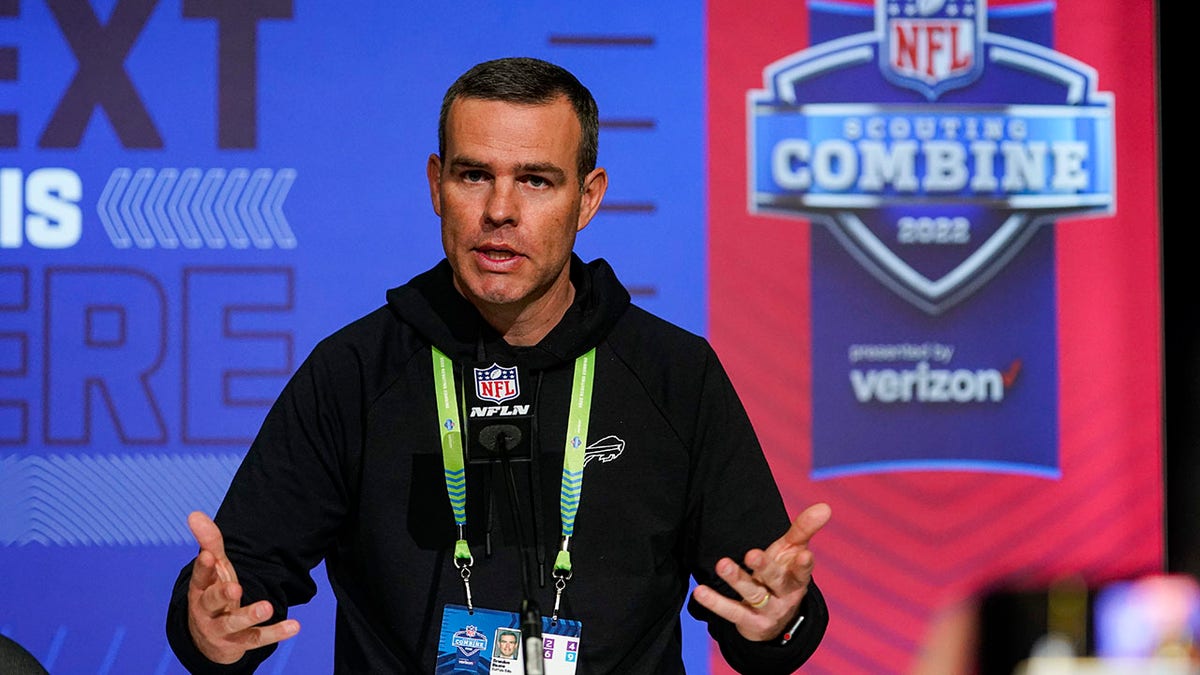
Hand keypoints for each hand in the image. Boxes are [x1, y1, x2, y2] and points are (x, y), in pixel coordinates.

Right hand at [185, 511, 299, 662]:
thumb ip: (209, 542)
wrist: (209, 639)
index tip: (208, 556)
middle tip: (235, 588)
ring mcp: (223, 629)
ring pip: (234, 624)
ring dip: (250, 615)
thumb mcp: (214, 569)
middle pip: (212, 602)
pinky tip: (295, 626)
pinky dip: (276, 633)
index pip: (199, 577)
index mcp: (200, 590)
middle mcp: (207, 611)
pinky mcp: (240, 642)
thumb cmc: (214, 593)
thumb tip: (194, 513)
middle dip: (222, 595)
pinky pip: (257, 639)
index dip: (203, 568)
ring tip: (267, 606)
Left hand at [692, 502, 830, 641]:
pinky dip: (715, 603)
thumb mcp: (793, 551)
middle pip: (776, 581)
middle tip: (751, 554)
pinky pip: (732, 611)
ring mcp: (768, 610)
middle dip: (765, 568)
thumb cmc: (783, 572)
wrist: (775, 618)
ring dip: (737, 580)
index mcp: (797, 578)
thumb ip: (804, 529)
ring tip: (722, 565)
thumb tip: (825, 506)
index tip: (804, 554)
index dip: (804, 564)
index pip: (802, 571)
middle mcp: (785, 595)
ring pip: (753, 594)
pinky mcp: (749, 622)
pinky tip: (700, 591)